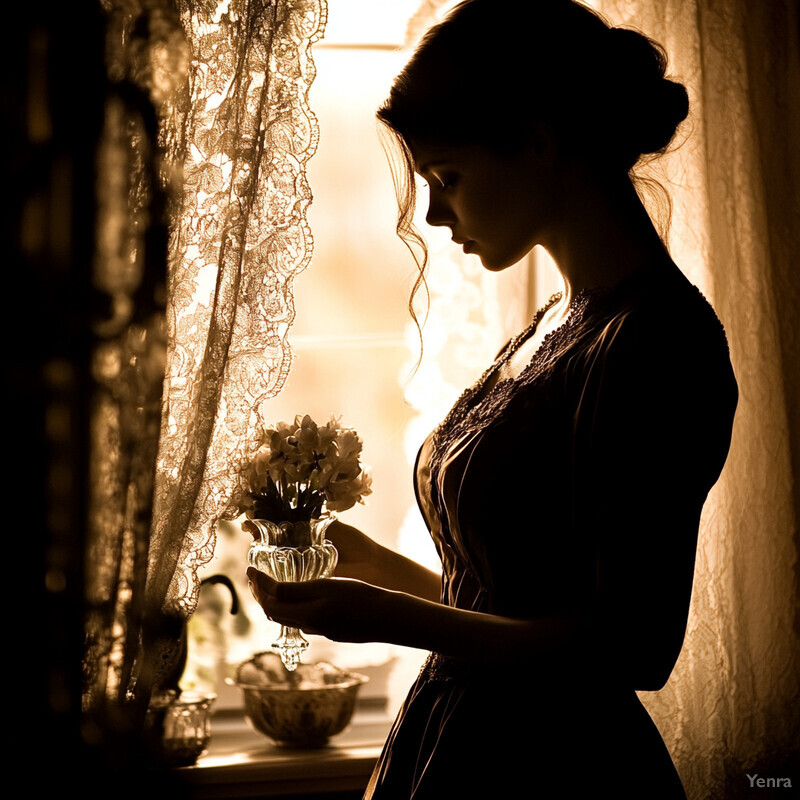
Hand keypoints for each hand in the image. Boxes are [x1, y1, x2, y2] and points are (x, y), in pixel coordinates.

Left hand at [247, 567, 386, 643]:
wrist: (389, 617)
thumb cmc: (360, 596)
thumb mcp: (326, 587)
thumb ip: (296, 591)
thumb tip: (269, 590)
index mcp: (306, 616)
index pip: (270, 604)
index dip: (258, 586)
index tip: (249, 569)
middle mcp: (311, 627)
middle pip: (276, 614)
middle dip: (262, 595)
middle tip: (257, 576)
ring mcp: (323, 630)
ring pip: (290, 618)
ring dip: (276, 602)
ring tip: (273, 583)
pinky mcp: (334, 630)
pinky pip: (304, 619)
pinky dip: (292, 607)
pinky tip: (300, 596)